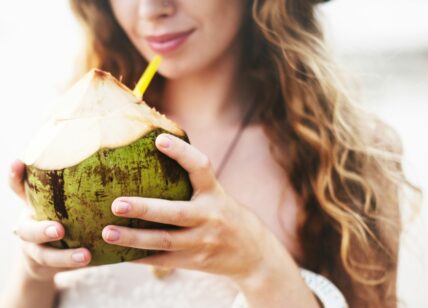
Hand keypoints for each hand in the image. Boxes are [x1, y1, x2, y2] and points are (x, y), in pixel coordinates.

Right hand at [9, 161, 91, 281]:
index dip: (15, 177)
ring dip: (64, 256)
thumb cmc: (61, 216)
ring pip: (43, 254)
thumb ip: (72, 182)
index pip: (18, 189)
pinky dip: (72, 264)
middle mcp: (29, 225)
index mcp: (32, 206)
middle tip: (59, 230)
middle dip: (41, 229)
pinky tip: (90, 260)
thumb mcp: (59, 199)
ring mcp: (34, 247)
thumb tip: (101, 151)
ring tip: (85, 256)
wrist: (45, 256)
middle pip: (26, 229)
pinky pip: (57, 267)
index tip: (18, 162)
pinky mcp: (45, 264)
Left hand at [101, 133, 281, 282]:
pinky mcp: (195, 262)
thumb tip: (156, 156)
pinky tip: (119, 254)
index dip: (181, 152)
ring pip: (164, 241)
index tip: (159, 139)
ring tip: (107, 233)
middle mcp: (210, 217)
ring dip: (134, 238)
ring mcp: (202, 242)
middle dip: (145, 209)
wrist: (254, 254)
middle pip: (175, 213)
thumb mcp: (217, 196)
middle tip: (115, 203)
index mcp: (215, 194)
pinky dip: (140, 256)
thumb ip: (194, 184)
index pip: (201, 168)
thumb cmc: (226, 216)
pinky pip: (163, 260)